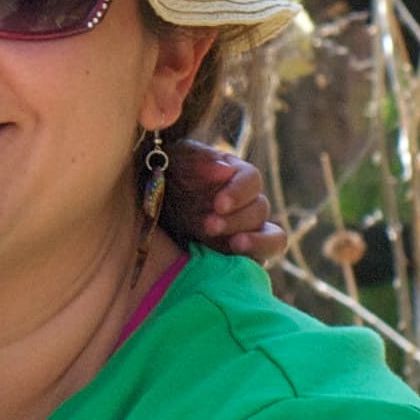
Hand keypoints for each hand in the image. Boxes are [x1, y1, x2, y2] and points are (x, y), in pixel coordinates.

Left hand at [163, 141, 286, 260]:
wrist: (146, 210)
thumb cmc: (163, 178)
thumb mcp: (174, 162)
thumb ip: (198, 161)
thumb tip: (226, 170)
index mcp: (235, 174)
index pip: (251, 179)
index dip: (239, 192)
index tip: (219, 204)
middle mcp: (248, 202)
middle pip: (259, 209)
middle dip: (235, 220)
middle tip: (209, 227)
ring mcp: (250, 230)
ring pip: (273, 236)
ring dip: (254, 241)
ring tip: (234, 245)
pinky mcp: (245, 255)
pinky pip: (264, 258)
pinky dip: (256, 256)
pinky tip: (236, 257)